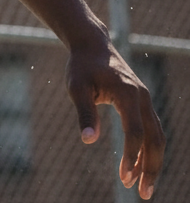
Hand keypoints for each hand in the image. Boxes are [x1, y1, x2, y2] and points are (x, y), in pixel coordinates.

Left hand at [67, 38, 164, 198]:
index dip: (131, 156)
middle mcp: (142, 97)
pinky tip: (136, 165)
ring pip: (156, 137)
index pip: (134, 131)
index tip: (123, 178)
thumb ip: (84, 112)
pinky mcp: (142, 103)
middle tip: (143, 193)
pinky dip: (147, 149)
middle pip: (154, 139)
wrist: (91, 46)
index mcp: (127, 93)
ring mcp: (145, 100)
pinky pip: (150, 130)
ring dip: (151, 162)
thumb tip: (88, 141)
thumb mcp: (76, 86)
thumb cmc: (81, 66)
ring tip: (141, 187)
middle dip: (150, 168)